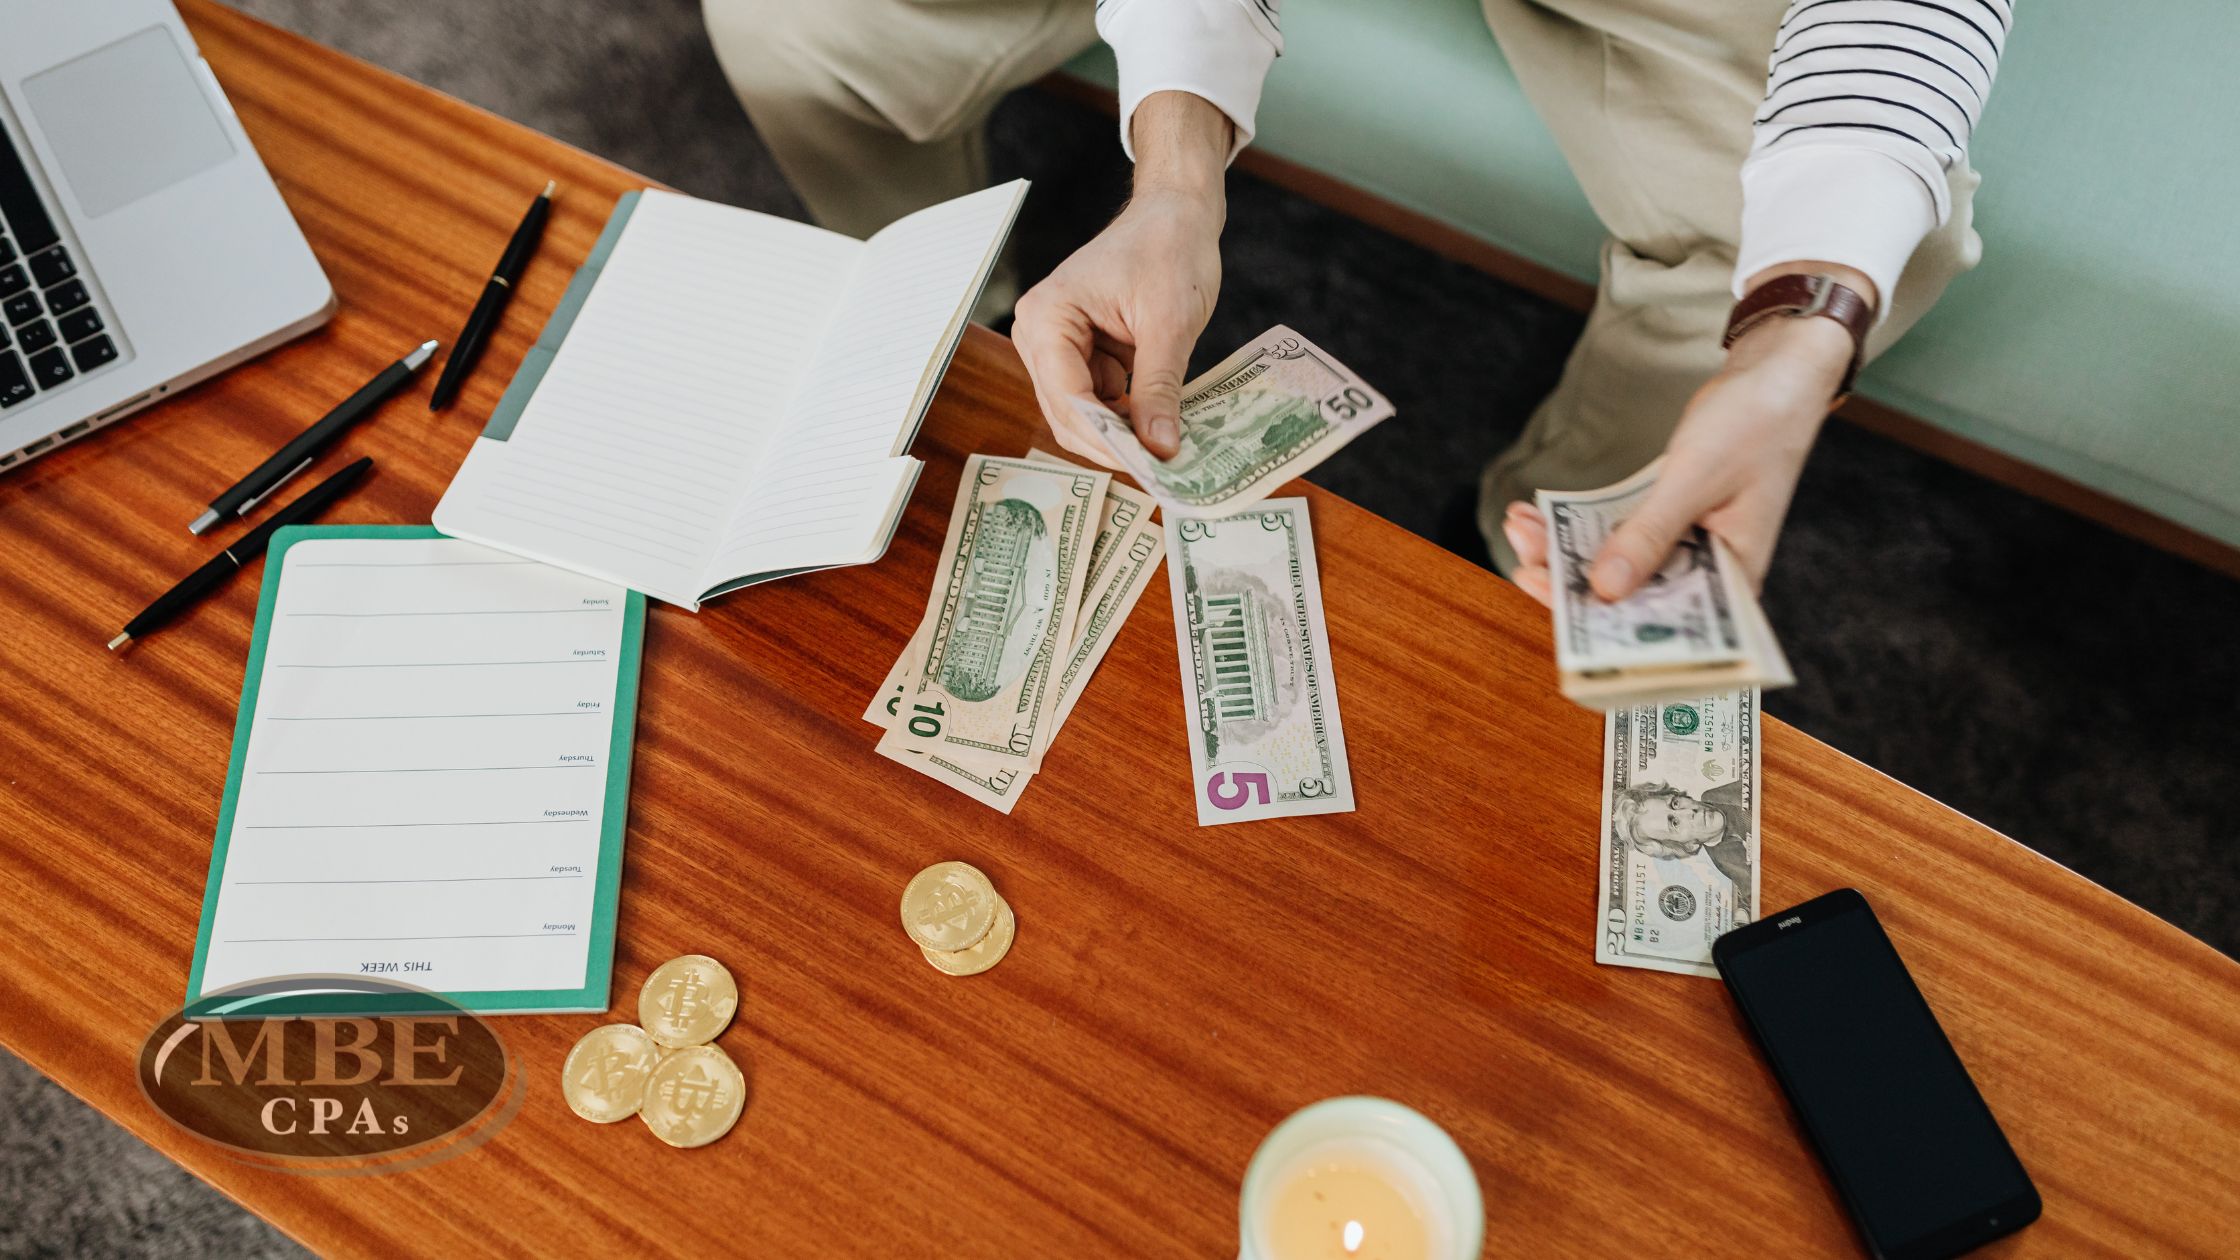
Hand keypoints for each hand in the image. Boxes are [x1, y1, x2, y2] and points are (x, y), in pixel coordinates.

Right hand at [1011, 91, 1230, 466]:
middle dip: (1113, 445)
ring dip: (1122, 435)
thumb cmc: (1169, 248)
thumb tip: (1161, 450)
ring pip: (1083, 415)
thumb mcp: (1170, 323)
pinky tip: (1160, 429)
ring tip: (1167, 454)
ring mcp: (1056, 347)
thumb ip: (1159, 388)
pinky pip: (1099, 401)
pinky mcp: (1081, 355)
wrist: (1177, 213)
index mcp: (1047, 317)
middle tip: (1162, 474)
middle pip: (1068, 414)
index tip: (1152, 469)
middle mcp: (1039, 335)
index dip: (1109, 440)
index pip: (1069, 398)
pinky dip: (1128, 417)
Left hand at [1502, 278, 1862, 605]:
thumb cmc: (1757, 423)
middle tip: (1522, 557)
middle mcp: (1710, 577)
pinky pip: (1619, 535)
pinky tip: (1539, 513)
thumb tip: (1606, 588)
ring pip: (1617, 567)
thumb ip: (1650, 535)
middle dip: (1570, 582)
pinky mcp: (1670, 523)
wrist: (1778, 375)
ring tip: (1520, 526)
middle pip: (1631, 600)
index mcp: (1735, 583)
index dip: (1601, 622)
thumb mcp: (1696, 479)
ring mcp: (1688, 551)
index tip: (1549, 598)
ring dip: (1565, 550)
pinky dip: (1580, 526)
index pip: (1662, 623)